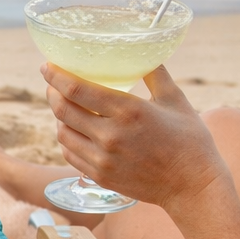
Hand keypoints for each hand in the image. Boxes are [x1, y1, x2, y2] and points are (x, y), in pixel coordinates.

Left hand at [41, 63, 225, 209]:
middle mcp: (110, 136)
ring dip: (58, 116)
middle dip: (52, 92)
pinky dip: (66, 139)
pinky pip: (70, 155)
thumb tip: (145, 52)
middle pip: (63, 110)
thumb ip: (155, 74)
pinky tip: (71, 130)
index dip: (56, 76)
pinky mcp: (100, 176)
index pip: (77, 89)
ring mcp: (102, 159)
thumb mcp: (176, 100)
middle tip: (51, 82)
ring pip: (63, 134)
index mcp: (128, 111)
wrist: (192, 186)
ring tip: (62, 104)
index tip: (47, 66)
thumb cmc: (190, 140)